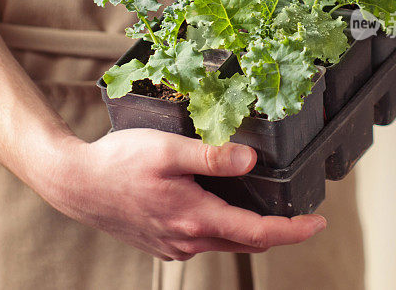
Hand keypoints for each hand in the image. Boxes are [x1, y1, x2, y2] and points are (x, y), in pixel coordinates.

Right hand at [35, 129, 326, 260]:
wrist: (76, 184)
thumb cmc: (118, 163)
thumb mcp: (167, 148)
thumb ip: (210, 155)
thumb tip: (251, 161)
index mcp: (195, 218)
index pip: (259, 233)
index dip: (294, 230)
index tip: (318, 222)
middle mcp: (188, 240)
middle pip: (246, 241)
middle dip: (276, 230)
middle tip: (298, 212)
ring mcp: (174, 246)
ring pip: (224, 240)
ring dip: (247, 227)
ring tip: (259, 202)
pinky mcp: (162, 244)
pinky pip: (202, 239)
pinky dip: (219, 226)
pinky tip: (214, 204)